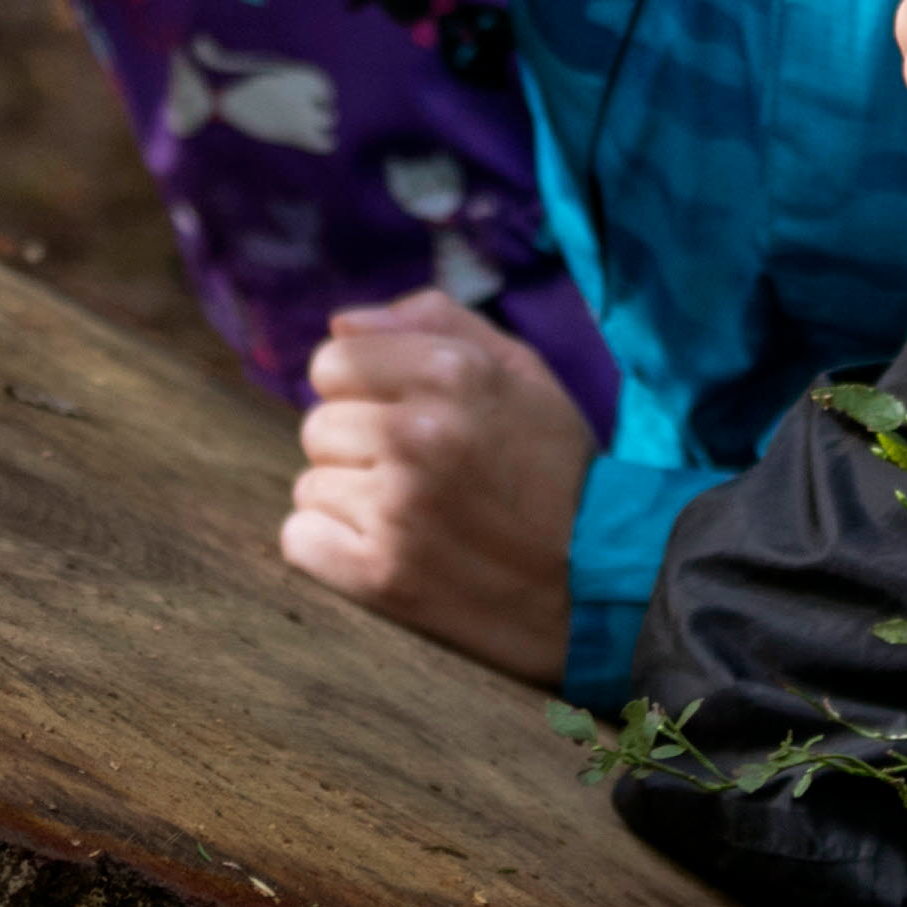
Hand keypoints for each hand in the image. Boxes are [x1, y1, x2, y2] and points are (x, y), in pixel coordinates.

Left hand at [280, 289, 592, 685]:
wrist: (606, 584)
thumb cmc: (560, 471)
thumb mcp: (522, 372)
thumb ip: (434, 323)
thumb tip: (339, 322)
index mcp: (452, 371)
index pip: (333, 360)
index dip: (362, 390)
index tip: (398, 418)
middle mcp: (417, 432)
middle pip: (317, 426)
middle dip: (357, 449)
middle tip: (416, 479)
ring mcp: (396, 507)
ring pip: (311, 486)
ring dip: (351, 503)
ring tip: (413, 520)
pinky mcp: (382, 576)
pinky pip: (300, 541)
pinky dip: (331, 551)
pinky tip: (386, 553)